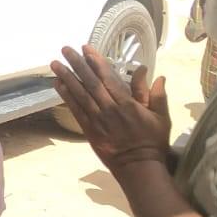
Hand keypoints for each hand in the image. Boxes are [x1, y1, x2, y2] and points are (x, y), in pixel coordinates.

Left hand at [51, 45, 171, 171]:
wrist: (138, 167)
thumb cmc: (152, 140)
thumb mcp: (161, 117)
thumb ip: (155, 94)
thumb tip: (150, 72)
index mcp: (127, 104)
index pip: (108, 78)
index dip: (96, 62)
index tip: (86, 49)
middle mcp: (109, 109)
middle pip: (90, 83)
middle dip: (77, 64)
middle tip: (65, 49)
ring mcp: (97, 120)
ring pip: (79, 94)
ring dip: (66, 77)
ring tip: (55, 63)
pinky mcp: (89, 130)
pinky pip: (75, 109)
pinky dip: (66, 96)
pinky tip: (57, 84)